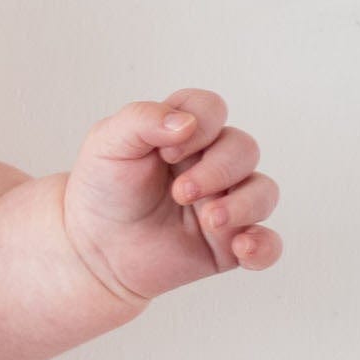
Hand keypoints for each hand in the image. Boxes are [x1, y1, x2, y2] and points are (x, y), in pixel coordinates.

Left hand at [62, 91, 283, 303]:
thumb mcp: (106, 145)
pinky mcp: (228, 244)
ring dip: (244, 204)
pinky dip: (264, 245)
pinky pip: (268, 243)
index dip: (201, 124)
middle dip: (217, 169)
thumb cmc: (102, 190)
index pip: (212, 110)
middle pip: (244, 149)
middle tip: (180, 193)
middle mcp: (212, 164)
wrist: (91, 249)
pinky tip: (243, 247)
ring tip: (210, 220)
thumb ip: (140, 119)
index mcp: (185, 133)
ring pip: (263, 192)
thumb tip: (186, 121)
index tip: (166, 151)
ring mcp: (225, 202)